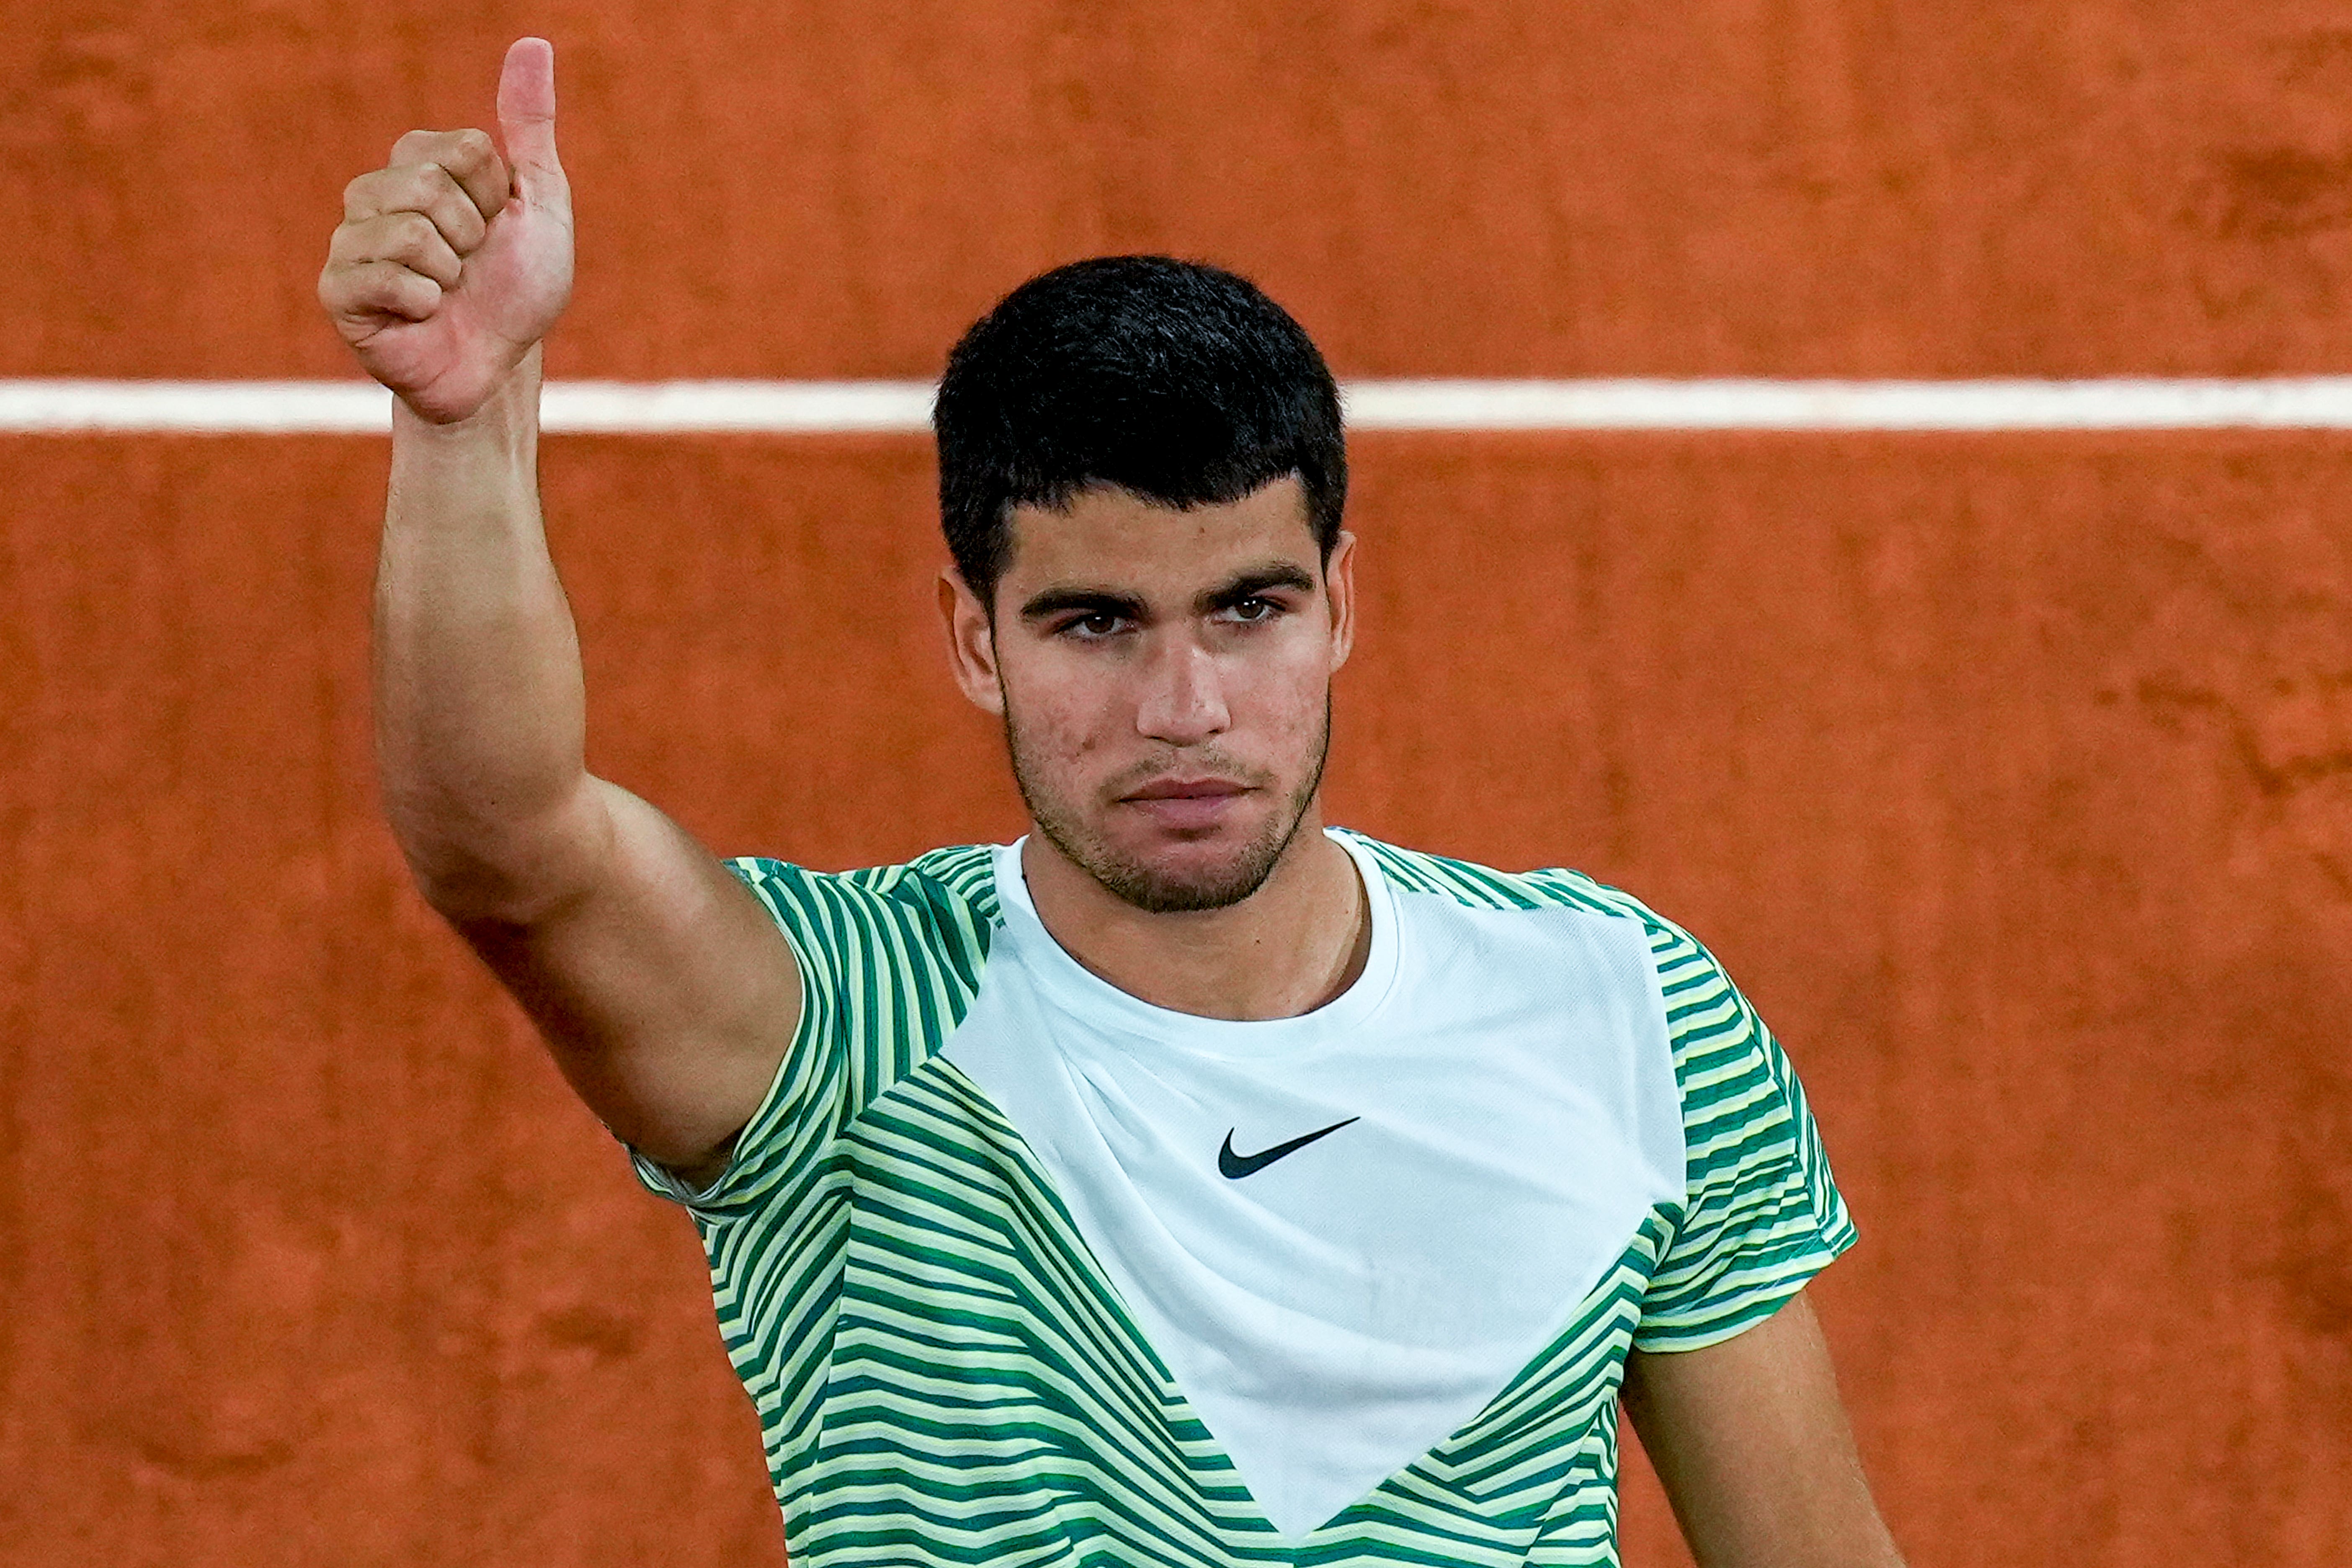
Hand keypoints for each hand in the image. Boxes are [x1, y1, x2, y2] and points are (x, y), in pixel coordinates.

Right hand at [318, 38, 574, 423]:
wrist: (499, 365)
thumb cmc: (519, 288)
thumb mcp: (541, 201)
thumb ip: (530, 125)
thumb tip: (532, 44)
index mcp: (417, 165)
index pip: (462, 149)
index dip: (496, 198)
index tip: (496, 228)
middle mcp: (374, 195)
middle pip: (428, 184)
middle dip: (472, 235)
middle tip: (471, 267)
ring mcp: (350, 241)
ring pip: (407, 230)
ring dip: (450, 272)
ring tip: (448, 293)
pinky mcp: (337, 291)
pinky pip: (383, 276)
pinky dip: (423, 303)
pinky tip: (423, 317)